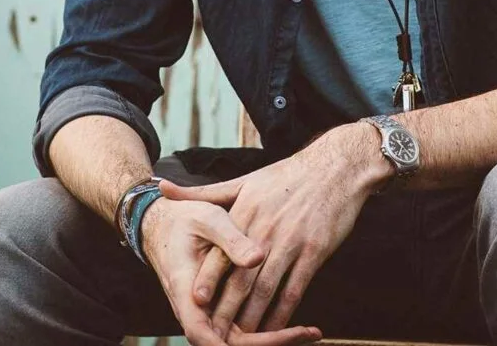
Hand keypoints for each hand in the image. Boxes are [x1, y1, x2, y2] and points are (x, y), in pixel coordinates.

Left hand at [159, 125, 383, 337]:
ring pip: (267, 289)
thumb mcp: (244, 181)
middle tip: (214, 332)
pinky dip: (284, 312)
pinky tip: (274, 327)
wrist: (335, 168)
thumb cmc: (285, 177)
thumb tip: (161, 187)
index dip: (209, 279)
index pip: (222, 252)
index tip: (195, 301)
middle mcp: (266, 230)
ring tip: (241, 337)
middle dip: (226, 309)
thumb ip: (203, 192)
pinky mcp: (314, 253)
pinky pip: (295, 289)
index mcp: (246, 213)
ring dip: (253, 318)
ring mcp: (292, 243)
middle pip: (242, 278)